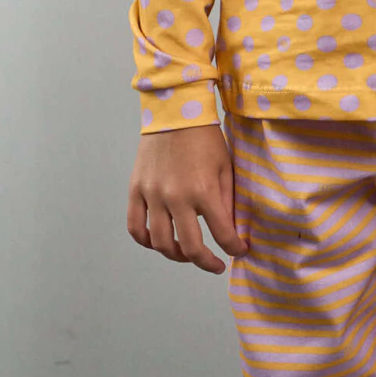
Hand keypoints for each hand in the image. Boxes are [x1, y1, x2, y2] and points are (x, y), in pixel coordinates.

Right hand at [127, 121, 248, 274]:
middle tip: (216, 264)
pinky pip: (136, 227)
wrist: (175, 112)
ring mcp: (153, 195)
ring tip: (188, 253)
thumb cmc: (205, 138)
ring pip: (160, 243)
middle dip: (206, 262)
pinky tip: (159, 241)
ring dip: (176, 255)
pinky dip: (146, 241)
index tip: (239, 250)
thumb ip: (227, 200)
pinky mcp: (136, 190)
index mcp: (203, 190)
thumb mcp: (225, 166)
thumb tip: (232, 229)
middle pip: (189, 248)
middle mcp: (176, 197)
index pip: (222, 233)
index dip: (234, 248)